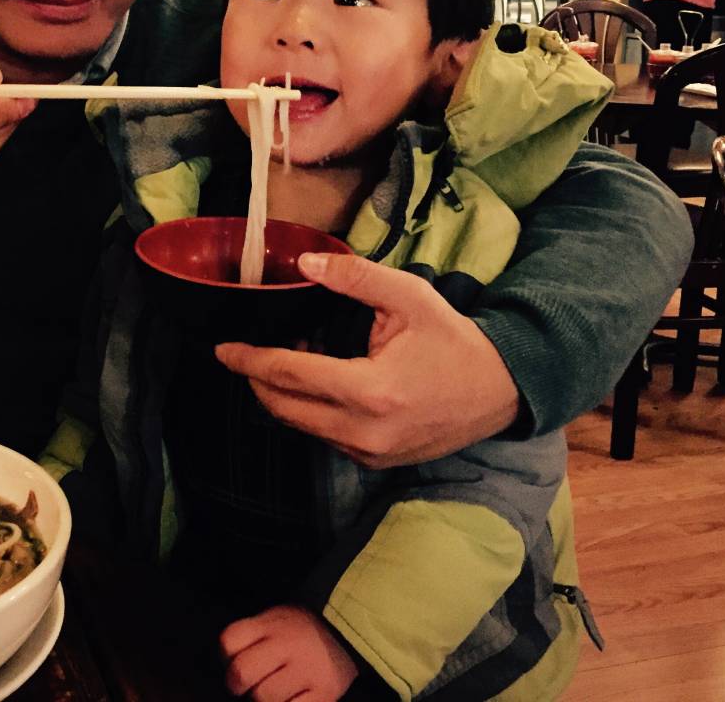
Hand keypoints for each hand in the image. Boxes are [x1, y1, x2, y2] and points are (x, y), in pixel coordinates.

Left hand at [215, 252, 519, 467]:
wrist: (501, 390)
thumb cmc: (453, 340)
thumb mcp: (409, 297)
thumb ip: (354, 277)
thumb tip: (305, 264)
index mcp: (370, 391)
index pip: (289, 376)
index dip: (250, 360)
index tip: (223, 349)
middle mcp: (364, 432)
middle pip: (284, 408)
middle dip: (259, 379)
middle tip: (249, 350)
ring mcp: (370, 453)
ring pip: (302, 425)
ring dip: (285, 394)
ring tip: (295, 357)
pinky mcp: (376, 461)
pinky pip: (325, 436)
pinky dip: (311, 410)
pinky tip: (321, 380)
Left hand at [220, 605, 357, 700]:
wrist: (348, 634)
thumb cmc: (301, 631)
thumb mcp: (276, 620)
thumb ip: (253, 638)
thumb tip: (229, 667)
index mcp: (272, 624)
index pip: (230, 640)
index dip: (226, 656)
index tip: (234, 662)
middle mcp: (288, 645)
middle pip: (242, 672)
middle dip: (238, 684)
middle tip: (249, 685)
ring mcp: (307, 670)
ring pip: (264, 698)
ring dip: (264, 700)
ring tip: (276, 691)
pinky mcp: (325, 694)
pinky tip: (293, 698)